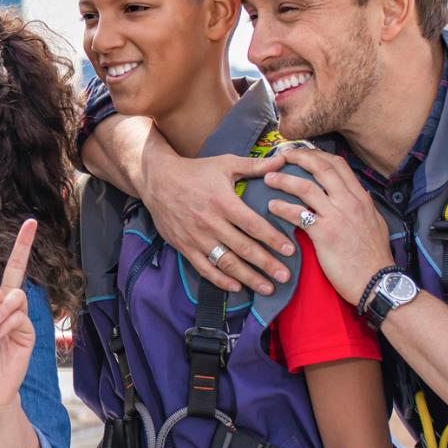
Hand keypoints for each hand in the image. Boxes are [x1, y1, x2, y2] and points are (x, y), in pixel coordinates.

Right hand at [140, 143, 293, 296]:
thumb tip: (283, 160)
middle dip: (266, 264)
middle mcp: (211, 223)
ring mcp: (197, 237)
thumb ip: (255, 165)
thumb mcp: (225, 163)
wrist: (157, 180)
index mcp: (223, 202)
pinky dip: (221, 280)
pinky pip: (205, 268)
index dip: (273, 239)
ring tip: (267, 288)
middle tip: (285, 277)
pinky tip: (237, 287)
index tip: (290, 251)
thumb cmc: (195, 171)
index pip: (253, 225)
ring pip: (226, 262)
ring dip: (248, 277)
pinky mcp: (185, 246)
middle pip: (244, 248)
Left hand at [264, 150, 395, 309]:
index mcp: (361, 198)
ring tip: (268, 179)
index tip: (300, 153)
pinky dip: (282, 207)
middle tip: (279, 156)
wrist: (377, 282)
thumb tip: (355, 194)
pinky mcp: (325, 234)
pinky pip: (298, 214)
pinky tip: (272, 207)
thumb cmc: (374, 258)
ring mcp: (337, 216)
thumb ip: (361, 207)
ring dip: (283, 180)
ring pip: (306, 187)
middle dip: (297, 157)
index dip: (316, 154)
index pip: (338, 164)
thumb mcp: (374, 224)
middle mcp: (350, 202)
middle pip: (321, 167)